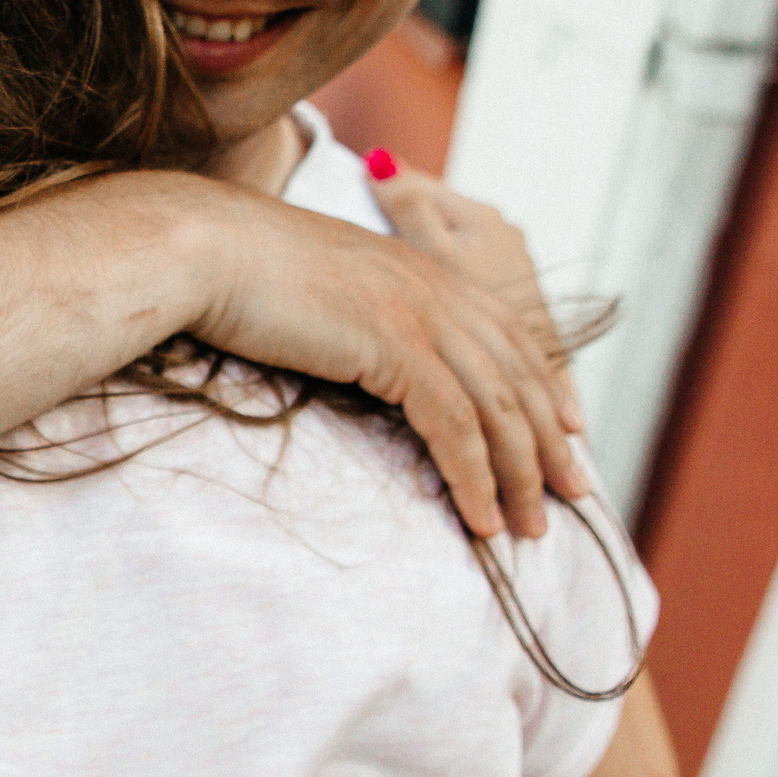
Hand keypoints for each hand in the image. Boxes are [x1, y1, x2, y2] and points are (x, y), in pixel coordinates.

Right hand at [184, 187, 586, 538]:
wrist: (206, 246)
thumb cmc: (238, 269)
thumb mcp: (317, 288)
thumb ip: (354, 312)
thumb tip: (354, 346)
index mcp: (422, 269)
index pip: (509, 336)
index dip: (546, 388)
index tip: (568, 434)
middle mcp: (436, 288)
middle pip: (519, 377)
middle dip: (550, 445)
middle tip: (571, 497)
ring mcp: (421, 314)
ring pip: (498, 409)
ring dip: (518, 478)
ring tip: (528, 530)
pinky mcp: (396, 348)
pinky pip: (455, 427)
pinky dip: (474, 478)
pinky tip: (480, 520)